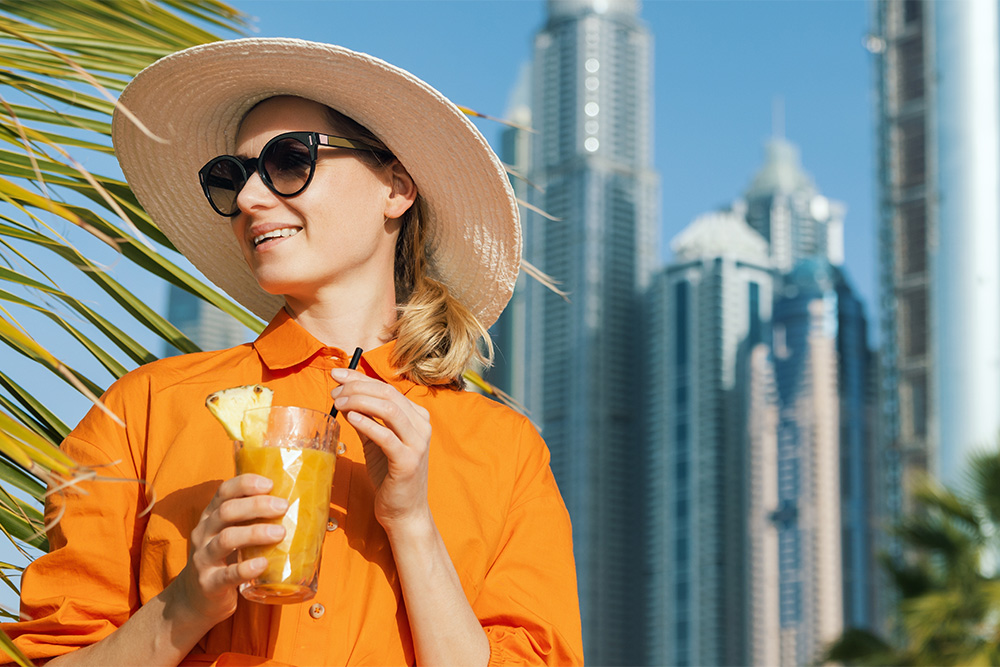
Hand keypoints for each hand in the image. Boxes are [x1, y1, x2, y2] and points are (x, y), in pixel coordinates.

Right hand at [170, 474, 287, 626]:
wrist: (196, 600)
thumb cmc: (224, 560)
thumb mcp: (231, 533)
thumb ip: (251, 519)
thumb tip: (296, 504)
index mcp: (211, 517)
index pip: (224, 492)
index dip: (245, 484)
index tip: (270, 483)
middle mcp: (204, 533)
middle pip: (226, 511)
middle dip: (256, 505)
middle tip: (283, 506)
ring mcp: (203, 559)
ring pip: (226, 539)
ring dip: (255, 533)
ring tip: (280, 532)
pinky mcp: (208, 584)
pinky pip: (227, 575)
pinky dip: (246, 568)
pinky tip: (263, 563)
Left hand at [331, 368, 431, 530]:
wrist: (404, 512)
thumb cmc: (391, 476)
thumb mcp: (377, 443)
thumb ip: (367, 420)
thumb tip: (346, 398)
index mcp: (416, 417)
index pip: (387, 389)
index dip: (360, 378)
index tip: (337, 374)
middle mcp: (421, 426)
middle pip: (388, 395)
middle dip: (357, 387)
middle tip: (334, 391)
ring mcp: (417, 444)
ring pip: (390, 410)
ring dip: (360, 401)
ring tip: (338, 403)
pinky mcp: (408, 462)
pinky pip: (387, 437)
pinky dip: (368, 424)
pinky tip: (351, 417)